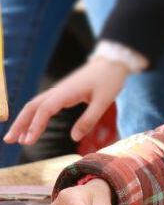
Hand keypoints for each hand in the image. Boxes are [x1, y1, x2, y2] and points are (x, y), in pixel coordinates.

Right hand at [4, 57, 127, 145]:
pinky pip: (44, 104)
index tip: (28, 141)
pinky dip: (36, 116)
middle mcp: (58, 90)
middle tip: (9, 141)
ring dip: (25, 120)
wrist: (112, 62)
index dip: (35, 126)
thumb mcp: (104, 102)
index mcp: (67, 92)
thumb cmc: (109, 80)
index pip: (45, 110)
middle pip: (32, 106)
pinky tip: (34, 128)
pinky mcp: (63, 93)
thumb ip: (89, 120)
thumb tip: (74, 138)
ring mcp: (59, 91)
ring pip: (36, 105)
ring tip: (17, 139)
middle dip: (20, 123)